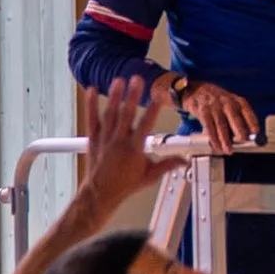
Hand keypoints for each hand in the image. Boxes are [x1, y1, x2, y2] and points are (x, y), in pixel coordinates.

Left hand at [78, 78, 165, 216]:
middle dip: (132, 96)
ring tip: (119, 80)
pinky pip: (92, 119)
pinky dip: (91, 104)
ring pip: (110, 114)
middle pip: (126, 114)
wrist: (101, 193)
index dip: (153, 110)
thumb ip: (167, 165)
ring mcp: (105, 139)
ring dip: (114, 96)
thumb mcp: (150, 176)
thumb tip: (183, 160)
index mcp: (134, 149)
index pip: (146, 125)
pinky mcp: (94, 138)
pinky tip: (91, 90)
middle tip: (137, 80)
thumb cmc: (125, 185)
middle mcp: (118, 142)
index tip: (158, 97)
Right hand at [176, 80, 259, 153]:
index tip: (257, 133)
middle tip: (243, 141)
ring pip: (221, 125)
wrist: (194, 90)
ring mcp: (214, 106)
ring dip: (225, 140)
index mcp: (236, 100)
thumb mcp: (229, 103)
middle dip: (240, 131)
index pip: (247, 111)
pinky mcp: (203, 111)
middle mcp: (226, 102)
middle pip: (235, 118)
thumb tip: (244, 138)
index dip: (252, 122)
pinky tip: (216, 146)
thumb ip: (236, 117)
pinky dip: (213, 138)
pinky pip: (209, 127)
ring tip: (228, 150)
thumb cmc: (215, 100)